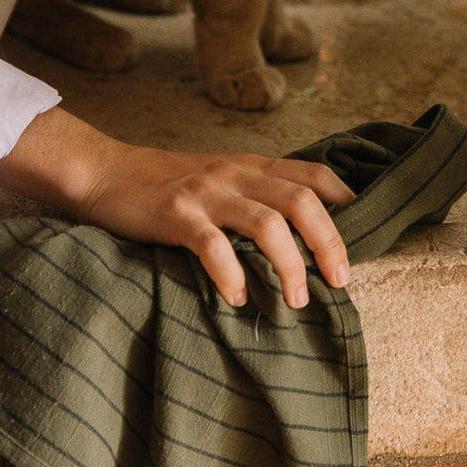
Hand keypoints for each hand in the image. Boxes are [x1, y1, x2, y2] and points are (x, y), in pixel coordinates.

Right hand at [0, 107, 352, 308]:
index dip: (343, 203)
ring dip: (289, 264)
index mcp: (250, 166)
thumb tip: (301, 240)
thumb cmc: (165, 186)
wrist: (104, 173)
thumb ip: (255, 199)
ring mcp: (205, 192)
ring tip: (296, 300)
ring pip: (266, 222)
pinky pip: (212, 244)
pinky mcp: (174, 213)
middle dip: (329, 242)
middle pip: (300, 200)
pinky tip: (238, 298)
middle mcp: (234, 174)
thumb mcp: (219, 182)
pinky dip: (232, 273)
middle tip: (340, 282)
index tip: (363, 237)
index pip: (312, 174)